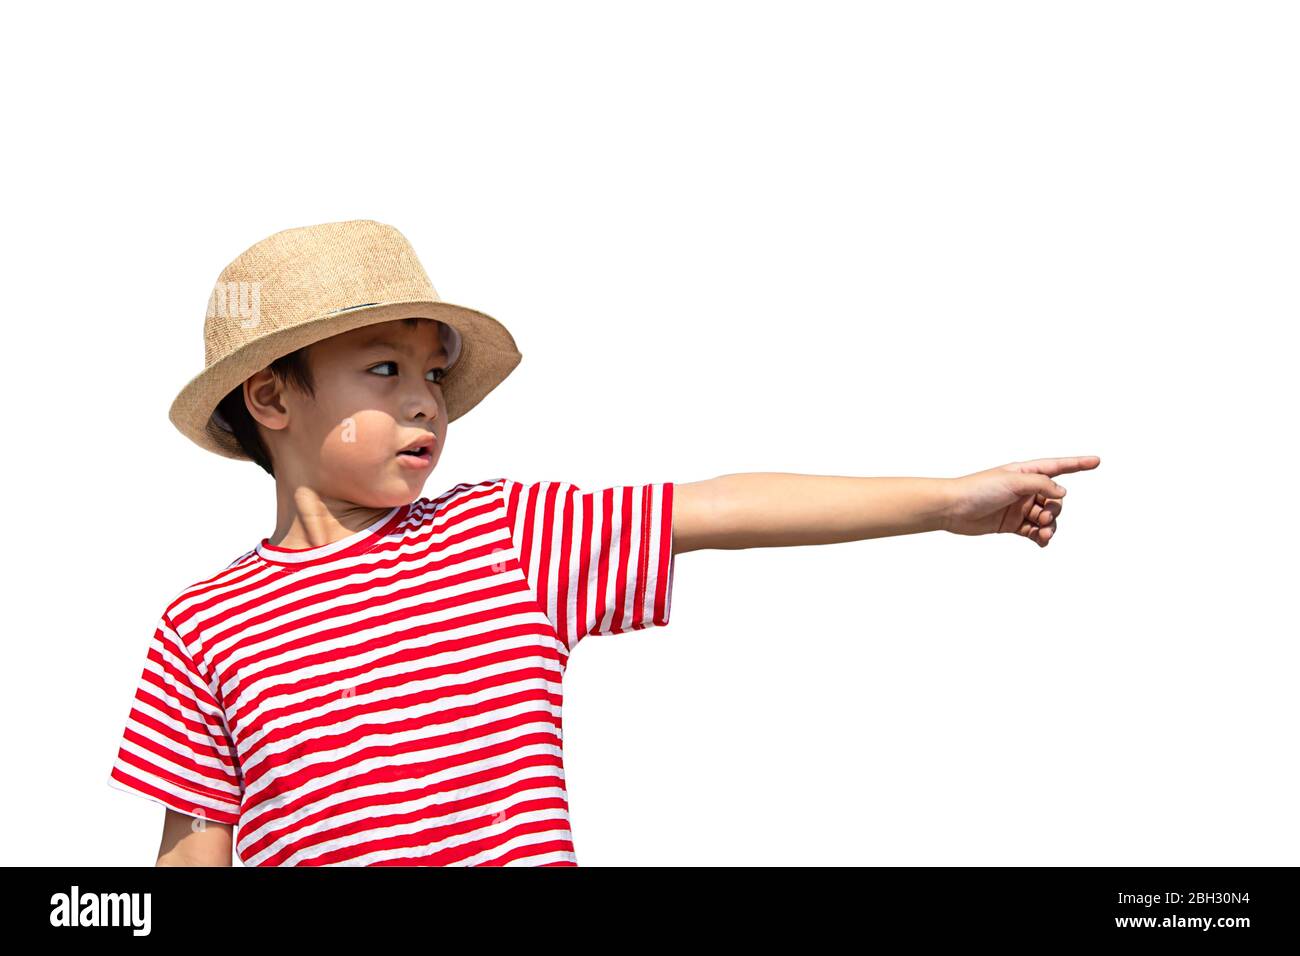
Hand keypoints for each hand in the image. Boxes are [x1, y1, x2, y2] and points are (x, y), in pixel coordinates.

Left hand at [942, 456, 1099, 545]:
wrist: (952, 508)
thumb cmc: (978, 489)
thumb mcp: (1012, 481)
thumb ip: (1041, 485)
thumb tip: (1063, 493)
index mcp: (1025, 472)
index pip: (1057, 467)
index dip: (1078, 464)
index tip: (1097, 461)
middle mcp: (1024, 489)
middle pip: (1054, 499)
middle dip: (1054, 510)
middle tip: (1043, 517)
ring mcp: (1019, 507)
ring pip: (1046, 518)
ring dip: (1049, 527)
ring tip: (1042, 534)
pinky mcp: (1012, 524)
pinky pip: (1034, 532)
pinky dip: (1040, 538)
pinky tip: (1041, 542)